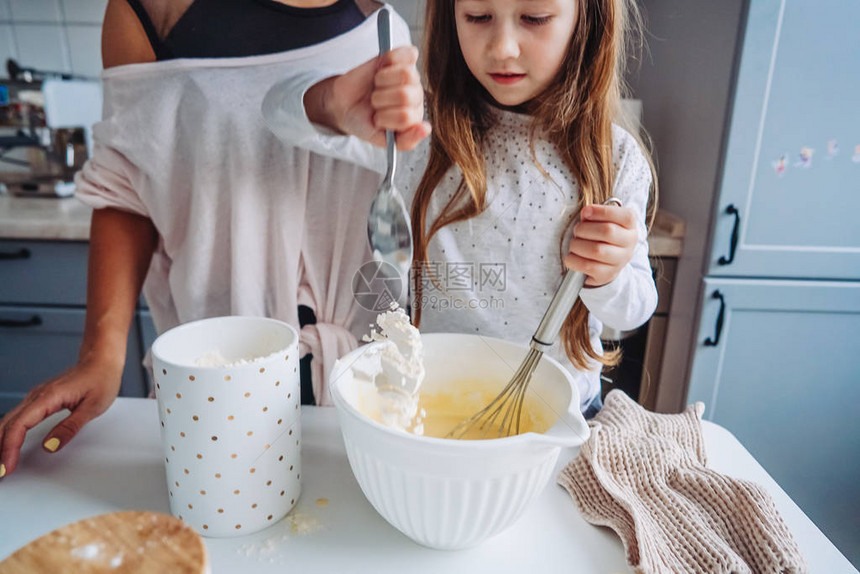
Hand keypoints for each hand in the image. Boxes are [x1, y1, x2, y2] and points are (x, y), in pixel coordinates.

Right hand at [0, 358, 122, 477]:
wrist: (101, 361)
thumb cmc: (101, 380)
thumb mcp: (93, 407)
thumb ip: (70, 427)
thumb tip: (50, 446)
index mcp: (49, 397)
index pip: (19, 425)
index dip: (9, 447)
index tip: (7, 466)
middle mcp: (37, 396)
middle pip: (8, 424)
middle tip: (0, 472)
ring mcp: (36, 397)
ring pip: (9, 420)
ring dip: (1, 441)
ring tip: (0, 463)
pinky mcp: (38, 400)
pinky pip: (17, 418)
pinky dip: (8, 433)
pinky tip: (6, 445)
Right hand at [306, 45, 430, 149]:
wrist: (345, 104)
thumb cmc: (365, 122)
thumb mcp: (382, 141)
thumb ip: (406, 141)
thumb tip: (426, 128)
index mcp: (415, 117)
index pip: (406, 117)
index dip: (385, 117)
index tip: (377, 120)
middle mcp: (416, 96)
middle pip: (404, 95)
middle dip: (381, 101)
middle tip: (375, 103)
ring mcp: (411, 76)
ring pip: (406, 75)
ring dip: (382, 82)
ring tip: (377, 87)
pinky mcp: (404, 58)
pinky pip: (408, 54)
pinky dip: (390, 60)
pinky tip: (381, 68)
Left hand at [564, 204, 638, 286]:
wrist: (605, 263)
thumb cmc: (600, 236)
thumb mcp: (601, 221)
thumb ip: (594, 215)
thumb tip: (586, 213)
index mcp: (630, 225)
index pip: (625, 216)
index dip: (601, 212)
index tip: (585, 212)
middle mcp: (629, 243)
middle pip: (607, 231)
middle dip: (585, 228)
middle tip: (576, 231)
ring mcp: (620, 260)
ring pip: (597, 250)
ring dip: (577, 245)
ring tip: (573, 244)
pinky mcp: (608, 275)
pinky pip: (588, 266)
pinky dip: (574, 260)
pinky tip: (571, 257)